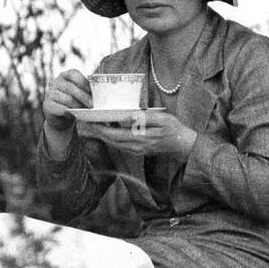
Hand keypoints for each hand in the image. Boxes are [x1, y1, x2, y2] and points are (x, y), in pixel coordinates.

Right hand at [42, 69, 91, 129]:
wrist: (61, 117)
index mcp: (64, 75)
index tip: (91, 90)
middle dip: (83, 97)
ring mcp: (49, 93)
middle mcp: (55, 82)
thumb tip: (97, 94)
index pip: (73, 74)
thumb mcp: (79, 93)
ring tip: (85, 110)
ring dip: (78, 106)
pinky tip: (75, 114)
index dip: (83, 81)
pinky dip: (70, 112)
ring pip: (67, 99)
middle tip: (92, 105)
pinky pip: (61, 108)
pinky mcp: (47, 105)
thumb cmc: (74, 102)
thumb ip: (85, 90)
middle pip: (70, 88)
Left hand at [79, 109, 196, 161]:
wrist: (182, 144)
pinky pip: (119, 144)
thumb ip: (144, 117)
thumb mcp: (162, 119)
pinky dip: (110, 137)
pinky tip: (107, 129)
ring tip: (93, 123)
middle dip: (97, 131)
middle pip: (110, 140)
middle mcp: (135, 148)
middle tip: (86, 120)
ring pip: (113, 143)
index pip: (114, 135)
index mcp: (140, 139)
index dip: (100, 128)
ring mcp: (135, 151)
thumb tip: (127, 117)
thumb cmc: (173, 129)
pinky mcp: (136, 151)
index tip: (90, 120)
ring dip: (102, 134)